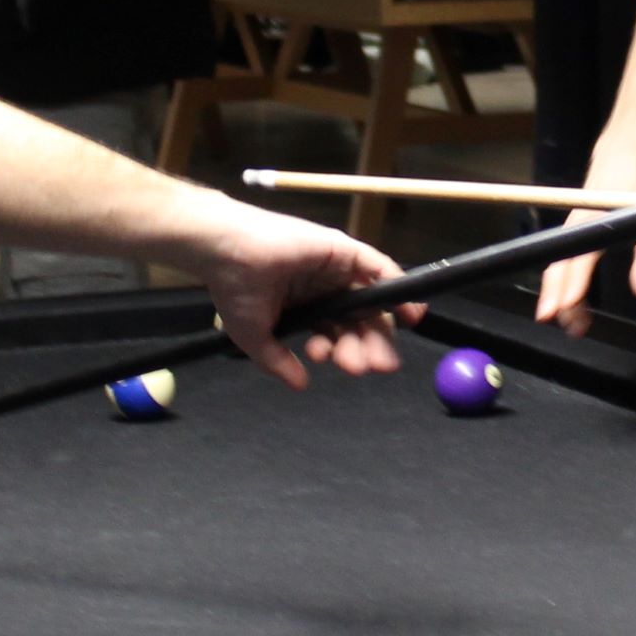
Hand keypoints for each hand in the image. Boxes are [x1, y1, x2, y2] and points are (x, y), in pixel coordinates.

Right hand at [192, 205, 415, 385]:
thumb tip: (301, 385)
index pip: (337, 333)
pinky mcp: (342, 250)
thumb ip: (279, 362)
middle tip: (366, 369)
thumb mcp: (254, 337)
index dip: (347, 353)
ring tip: (373, 359)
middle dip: (366, 348)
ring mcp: (335, 269)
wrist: (225, 253)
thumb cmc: (233, 289)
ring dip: (379, 331)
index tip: (353, 371)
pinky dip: (397, 289)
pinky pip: (378, 268)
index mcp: (306, 307)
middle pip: (358, 322)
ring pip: (369, 303)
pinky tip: (410, 314)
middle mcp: (325, 288)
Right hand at [535, 136, 635, 336]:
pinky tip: (578, 306)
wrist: (624, 150)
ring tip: (575, 327)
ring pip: (560, 267)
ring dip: (562, 297)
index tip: (566, 308)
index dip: (571, 285)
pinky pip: (566, 262)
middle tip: (566, 327)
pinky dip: (567, 285)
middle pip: (559, 267)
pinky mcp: (577, 231)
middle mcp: (575, 227)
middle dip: (558, 298)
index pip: (577, 259)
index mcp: (591, 221)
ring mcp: (573, 229)